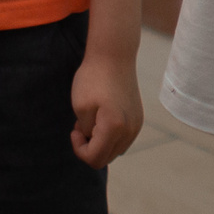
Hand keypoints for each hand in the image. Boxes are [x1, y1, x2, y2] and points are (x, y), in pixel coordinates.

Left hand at [69, 50, 143, 167]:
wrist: (114, 55)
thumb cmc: (93, 78)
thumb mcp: (81, 108)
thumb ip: (87, 132)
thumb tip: (94, 140)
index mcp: (115, 128)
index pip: (95, 159)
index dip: (79, 149)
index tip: (74, 129)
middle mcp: (130, 130)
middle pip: (106, 158)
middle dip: (90, 147)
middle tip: (81, 125)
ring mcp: (137, 124)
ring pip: (115, 150)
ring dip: (101, 142)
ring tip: (92, 120)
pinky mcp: (138, 118)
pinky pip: (123, 139)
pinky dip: (111, 135)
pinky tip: (103, 117)